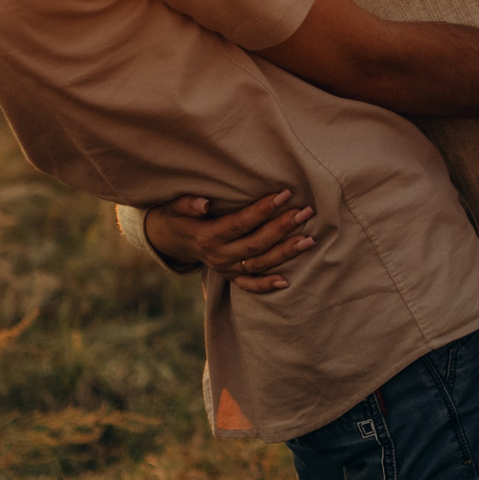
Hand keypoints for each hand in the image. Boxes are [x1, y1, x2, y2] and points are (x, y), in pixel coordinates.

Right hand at [143, 191, 311, 292]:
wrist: (169, 240)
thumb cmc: (177, 216)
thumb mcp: (174, 207)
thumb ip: (187, 204)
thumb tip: (204, 204)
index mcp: (207, 236)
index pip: (240, 223)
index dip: (263, 210)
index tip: (285, 194)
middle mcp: (218, 256)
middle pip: (256, 243)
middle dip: (283, 228)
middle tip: (306, 212)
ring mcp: (225, 269)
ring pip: (259, 263)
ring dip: (286, 253)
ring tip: (309, 239)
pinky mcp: (230, 276)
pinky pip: (249, 285)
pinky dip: (266, 285)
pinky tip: (287, 280)